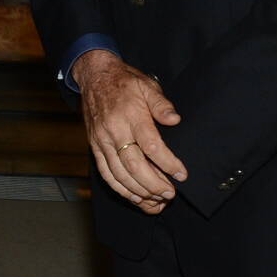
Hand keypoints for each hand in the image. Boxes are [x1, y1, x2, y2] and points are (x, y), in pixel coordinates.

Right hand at [73, 49, 185, 214]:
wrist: (94, 76)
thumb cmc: (124, 82)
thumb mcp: (147, 85)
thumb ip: (162, 104)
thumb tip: (175, 120)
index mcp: (131, 115)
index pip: (151, 146)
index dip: (168, 164)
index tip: (181, 175)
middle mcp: (114, 131)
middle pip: (134, 166)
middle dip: (154, 185)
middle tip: (170, 193)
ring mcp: (102, 141)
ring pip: (119, 175)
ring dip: (139, 192)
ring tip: (156, 200)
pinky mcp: (95, 147)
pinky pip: (106, 173)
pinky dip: (120, 189)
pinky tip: (135, 197)